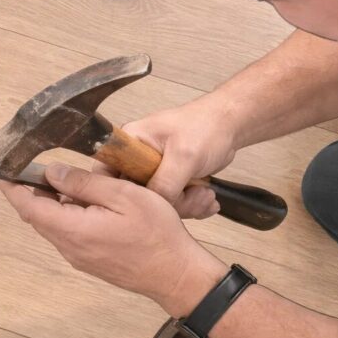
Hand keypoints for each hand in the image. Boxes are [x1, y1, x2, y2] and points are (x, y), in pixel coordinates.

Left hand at [0, 163, 227, 316]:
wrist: (177, 275)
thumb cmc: (157, 234)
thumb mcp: (123, 196)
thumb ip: (85, 184)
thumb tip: (53, 173)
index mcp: (73, 230)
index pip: (29, 207)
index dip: (11, 188)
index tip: (0, 171)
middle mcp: (70, 247)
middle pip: (38, 216)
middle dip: (32, 191)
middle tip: (36, 166)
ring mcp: (79, 257)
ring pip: (54, 224)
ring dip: (54, 202)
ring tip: (70, 179)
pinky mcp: (90, 260)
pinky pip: (69, 233)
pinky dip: (68, 214)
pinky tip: (88, 201)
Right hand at [96, 94, 239, 218]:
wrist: (230, 126)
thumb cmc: (205, 128)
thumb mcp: (184, 156)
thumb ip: (164, 184)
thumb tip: (151, 211)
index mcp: (130, 143)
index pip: (107, 174)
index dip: (119, 194)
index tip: (144, 206)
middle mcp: (137, 158)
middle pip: (136, 195)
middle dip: (169, 203)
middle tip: (194, 196)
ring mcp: (153, 171)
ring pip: (157, 203)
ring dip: (185, 205)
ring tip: (205, 195)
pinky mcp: (169, 181)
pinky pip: (173, 203)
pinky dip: (192, 205)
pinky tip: (207, 198)